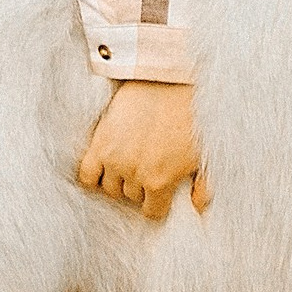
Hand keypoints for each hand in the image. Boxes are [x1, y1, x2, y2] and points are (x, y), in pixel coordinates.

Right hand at [77, 78, 209, 218]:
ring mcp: (114, 159)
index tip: (160, 194)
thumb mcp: (205, 152)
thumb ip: (204, 185)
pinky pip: (87, 175)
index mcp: (160, 181)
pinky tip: (105, 169)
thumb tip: (198, 208)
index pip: (152, 212)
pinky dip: (94, 177)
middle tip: (148, 171)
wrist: (170, 79)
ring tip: (130, 167)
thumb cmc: (193, 115)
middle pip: (131, 197)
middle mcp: (134, 174)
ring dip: (120, 181)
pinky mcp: (99, 142)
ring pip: (110, 188)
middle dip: (141, 188)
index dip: (157, 204)